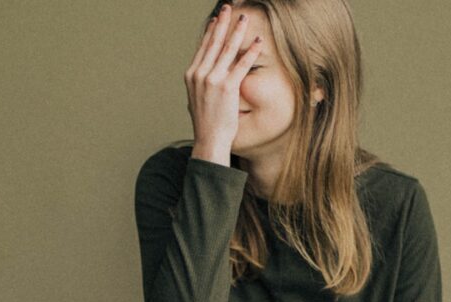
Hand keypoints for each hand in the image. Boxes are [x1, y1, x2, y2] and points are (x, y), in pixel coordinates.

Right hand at [184, 4, 262, 160]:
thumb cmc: (206, 123)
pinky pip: (242, 64)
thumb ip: (201, 84)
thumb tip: (205, 76)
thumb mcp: (197, 99)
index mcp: (192, 75)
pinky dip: (251, 51)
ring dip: (237, 31)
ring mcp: (213, 80)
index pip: (203, 47)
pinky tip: (258, 41)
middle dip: (222, 23)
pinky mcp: (227, 87)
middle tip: (228, 8)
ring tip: (244, 18)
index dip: (211, 31)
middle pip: (214, 42)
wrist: (209, 140)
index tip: (216, 19)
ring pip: (227, 49)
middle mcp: (200, 74)